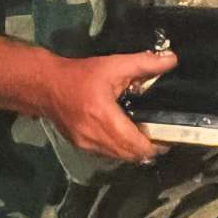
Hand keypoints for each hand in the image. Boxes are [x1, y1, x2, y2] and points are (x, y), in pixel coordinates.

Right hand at [42, 50, 176, 162]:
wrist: (45, 85)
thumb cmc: (80, 74)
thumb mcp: (113, 64)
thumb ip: (144, 63)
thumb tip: (172, 60)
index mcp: (104, 117)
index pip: (137, 145)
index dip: (156, 145)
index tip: (167, 136)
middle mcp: (95, 137)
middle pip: (130, 156)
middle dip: (147, 150)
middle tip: (159, 135)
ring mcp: (86, 145)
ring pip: (119, 157)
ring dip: (133, 151)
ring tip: (143, 135)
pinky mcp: (80, 146)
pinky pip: (107, 153)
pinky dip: (118, 148)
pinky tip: (123, 134)